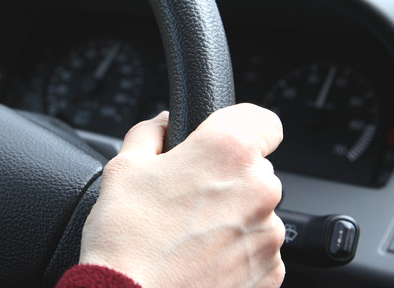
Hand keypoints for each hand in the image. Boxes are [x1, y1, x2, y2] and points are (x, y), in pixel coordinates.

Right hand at [79, 104, 284, 287]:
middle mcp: (258, 190)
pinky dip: (235, 251)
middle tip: (186, 196)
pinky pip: (257, 250)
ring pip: (256, 211)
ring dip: (231, 216)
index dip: (242, 127)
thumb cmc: (126, 237)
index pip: (264, 121)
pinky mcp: (269, 272)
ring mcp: (268, 235)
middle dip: (225, 178)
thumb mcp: (124, 167)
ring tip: (188, 235)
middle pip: (254, 170)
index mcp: (227, 152)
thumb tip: (163, 125)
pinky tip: (199, 258)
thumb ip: (150, 134)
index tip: (224, 140)